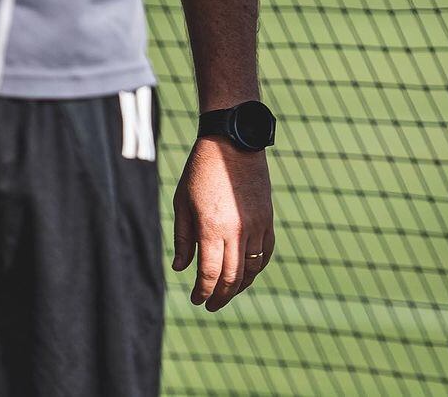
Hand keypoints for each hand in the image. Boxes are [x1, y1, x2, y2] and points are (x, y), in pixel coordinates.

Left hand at [172, 138, 274, 311]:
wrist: (233, 142)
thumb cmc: (201, 171)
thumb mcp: (182, 203)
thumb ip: (183, 239)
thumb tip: (181, 269)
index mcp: (211, 228)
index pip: (210, 275)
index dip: (202, 292)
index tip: (196, 299)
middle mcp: (236, 231)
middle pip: (232, 279)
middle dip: (220, 297)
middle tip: (210, 304)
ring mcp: (256, 225)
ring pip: (251, 269)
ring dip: (239, 286)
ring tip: (228, 293)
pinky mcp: (267, 218)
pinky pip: (266, 252)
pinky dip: (257, 268)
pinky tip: (247, 273)